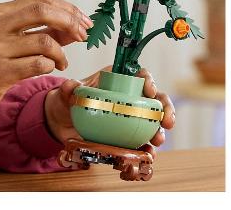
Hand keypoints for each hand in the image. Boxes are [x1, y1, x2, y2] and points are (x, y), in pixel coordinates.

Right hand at [0, 0, 92, 117]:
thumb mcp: (12, 38)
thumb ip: (43, 31)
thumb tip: (76, 27)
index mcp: (1, 12)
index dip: (68, 8)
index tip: (84, 20)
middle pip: (42, 11)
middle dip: (69, 22)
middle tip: (82, 35)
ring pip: (44, 41)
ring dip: (61, 53)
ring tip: (62, 61)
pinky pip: (38, 64)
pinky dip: (50, 65)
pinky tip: (49, 68)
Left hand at [44, 66, 175, 157]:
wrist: (63, 124)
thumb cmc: (69, 102)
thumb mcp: (67, 94)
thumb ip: (68, 89)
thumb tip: (71, 85)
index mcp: (118, 80)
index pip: (140, 75)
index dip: (149, 81)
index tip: (151, 91)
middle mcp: (129, 97)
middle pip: (155, 99)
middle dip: (166, 110)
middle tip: (167, 122)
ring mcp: (131, 117)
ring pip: (154, 122)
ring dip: (160, 131)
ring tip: (157, 141)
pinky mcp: (128, 135)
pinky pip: (142, 141)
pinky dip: (147, 148)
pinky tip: (148, 154)